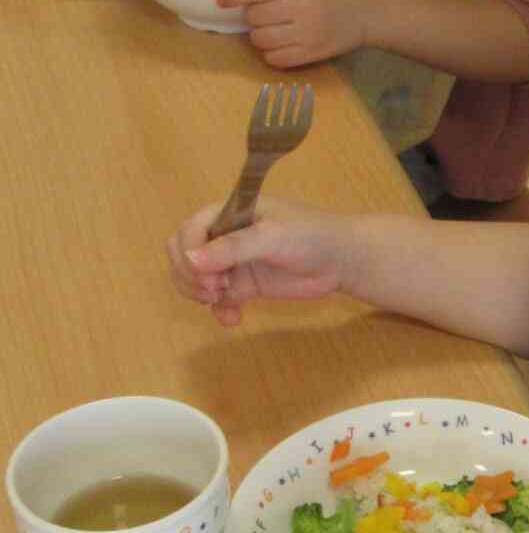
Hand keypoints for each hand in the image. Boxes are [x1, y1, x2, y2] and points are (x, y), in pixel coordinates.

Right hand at [168, 197, 355, 327]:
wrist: (342, 261)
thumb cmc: (311, 237)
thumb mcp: (273, 237)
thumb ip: (234, 247)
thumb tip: (192, 259)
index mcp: (228, 213)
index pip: (188, 230)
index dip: (188, 253)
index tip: (206, 274)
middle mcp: (225, 236)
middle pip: (183, 255)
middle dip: (190, 276)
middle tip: (215, 290)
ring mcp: (232, 262)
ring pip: (195, 279)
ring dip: (200, 294)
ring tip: (224, 302)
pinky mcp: (244, 285)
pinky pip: (217, 300)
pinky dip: (219, 310)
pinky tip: (233, 319)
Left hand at [217, 0, 377, 66]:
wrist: (371, 11)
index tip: (223, 0)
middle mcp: (302, 7)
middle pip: (255, 17)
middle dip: (252, 14)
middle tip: (264, 12)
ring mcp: (307, 34)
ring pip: (261, 40)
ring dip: (259, 34)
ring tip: (270, 28)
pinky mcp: (312, 54)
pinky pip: (276, 59)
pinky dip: (270, 53)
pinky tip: (279, 44)